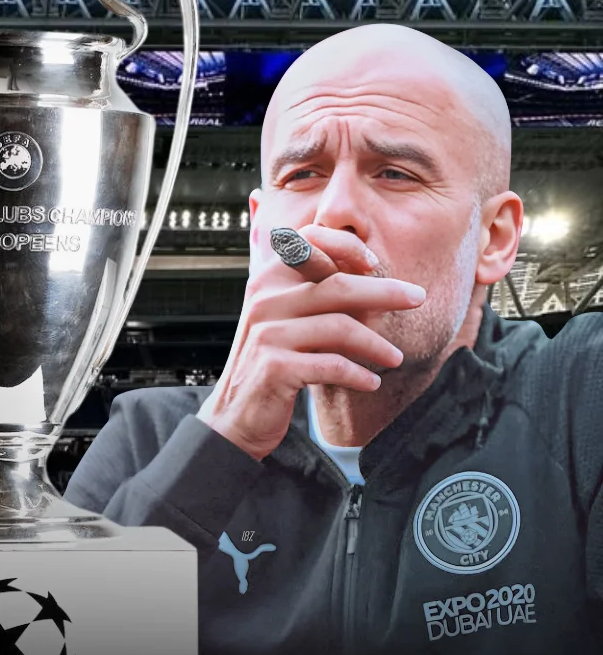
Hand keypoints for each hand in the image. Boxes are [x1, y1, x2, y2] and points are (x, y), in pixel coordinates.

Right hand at [199, 225, 426, 460]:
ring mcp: (268, 333)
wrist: (236, 412)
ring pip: (340, 327)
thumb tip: (372, 277)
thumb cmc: (273, 361)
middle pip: (337, 285)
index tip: (373, 262)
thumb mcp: (287, 319)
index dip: (344, 245)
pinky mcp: (274, 367)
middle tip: (418, 298)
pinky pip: (331, 365)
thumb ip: (315, 293)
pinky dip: (358, 374)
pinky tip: (371, 382)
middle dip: (385, 291)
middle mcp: (264, 300)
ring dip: (376, 343)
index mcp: (267, 280)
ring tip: (395, 357)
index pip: (308, 242)